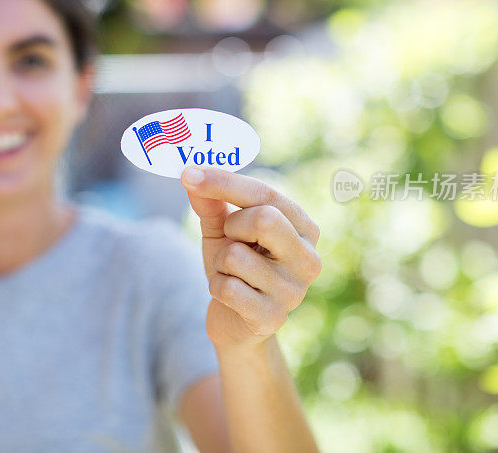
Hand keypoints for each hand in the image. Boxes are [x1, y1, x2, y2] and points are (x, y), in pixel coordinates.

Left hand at [180, 165, 321, 352]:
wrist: (236, 324)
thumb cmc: (235, 269)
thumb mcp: (223, 232)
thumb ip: (211, 204)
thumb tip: (191, 175)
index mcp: (303, 228)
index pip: (266, 195)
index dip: (224, 182)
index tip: (189, 174)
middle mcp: (308, 257)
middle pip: (265, 219)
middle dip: (232, 226)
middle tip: (229, 238)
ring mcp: (294, 290)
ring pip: (236, 256)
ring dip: (220, 263)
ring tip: (231, 273)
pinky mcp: (273, 318)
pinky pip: (228, 289)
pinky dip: (217, 287)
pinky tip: (230, 296)